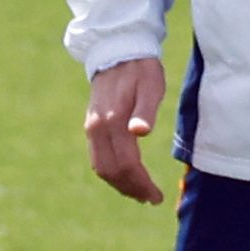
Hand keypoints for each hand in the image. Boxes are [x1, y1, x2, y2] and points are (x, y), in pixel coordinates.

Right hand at [85, 57, 167, 204]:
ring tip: (141, 193)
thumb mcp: (151, 86)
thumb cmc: (141, 70)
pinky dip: (112, 171)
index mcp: (113, 122)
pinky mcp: (92, 125)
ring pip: (101, 167)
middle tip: (152, 199)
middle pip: (110, 171)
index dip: (141, 184)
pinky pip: (99, 157)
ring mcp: (92, 127)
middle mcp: (97, 128)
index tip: (157, 197)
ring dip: (120, 184)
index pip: (125, 164)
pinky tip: (128, 175)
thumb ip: (146, 111)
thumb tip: (140, 133)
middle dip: (131, 188)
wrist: (117, 51)